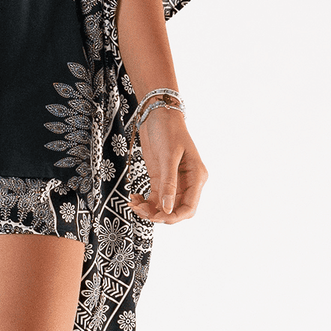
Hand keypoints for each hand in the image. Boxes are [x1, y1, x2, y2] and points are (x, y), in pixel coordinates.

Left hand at [126, 109, 207, 223]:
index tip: (157, 218)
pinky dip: (145, 202)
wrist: (157, 113)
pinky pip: (155, 197)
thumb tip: (167, 210)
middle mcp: (187, 182)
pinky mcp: (160, 177)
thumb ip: (168, 184)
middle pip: (176, 210)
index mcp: (196, 177)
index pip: (189, 207)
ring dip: (149, 210)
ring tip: (134, 205)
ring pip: (164, 206)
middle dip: (160, 216)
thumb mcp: (168, 156)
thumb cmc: (168, 130)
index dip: (174, 217)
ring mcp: (173, 181)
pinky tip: (134, 199)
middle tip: (142, 212)